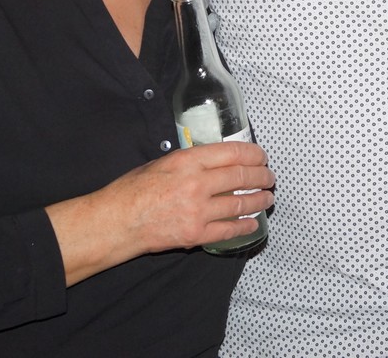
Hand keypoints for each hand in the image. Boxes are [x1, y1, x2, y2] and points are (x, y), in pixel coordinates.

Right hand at [47, 141, 275, 284]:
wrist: (117, 222)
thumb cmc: (134, 189)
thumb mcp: (163, 162)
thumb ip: (191, 161)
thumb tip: (217, 159)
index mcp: (188, 160)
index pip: (233, 153)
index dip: (254, 154)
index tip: (262, 157)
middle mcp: (197, 183)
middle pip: (242, 177)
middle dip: (262, 177)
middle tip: (270, 177)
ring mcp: (198, 211)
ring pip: (241, 204)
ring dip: (259, 201)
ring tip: (267, 198)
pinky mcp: (196, 234)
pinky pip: (229, 229)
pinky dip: (245, 225)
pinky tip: (253, 223)